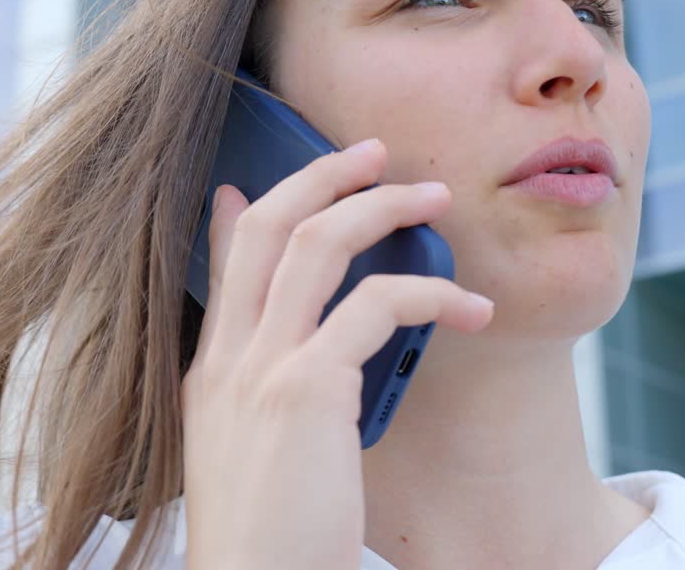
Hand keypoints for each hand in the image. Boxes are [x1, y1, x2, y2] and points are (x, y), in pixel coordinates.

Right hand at [180, 138, 493, 568]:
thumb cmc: (270, 536)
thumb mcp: (250, 452)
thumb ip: (266, 389)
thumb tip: (292, 348)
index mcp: (212, 372)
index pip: (226, 260)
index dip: (250, 206)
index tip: (265, 175)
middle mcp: (229, 358)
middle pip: (270, 226)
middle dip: (325, 174)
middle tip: (376, 152)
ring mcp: (263, 368)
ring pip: (319, 243)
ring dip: (383, 206)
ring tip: (434, 198)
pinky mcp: (308, 391)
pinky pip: (376, 306)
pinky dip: (431, 294)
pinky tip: (473, 309)